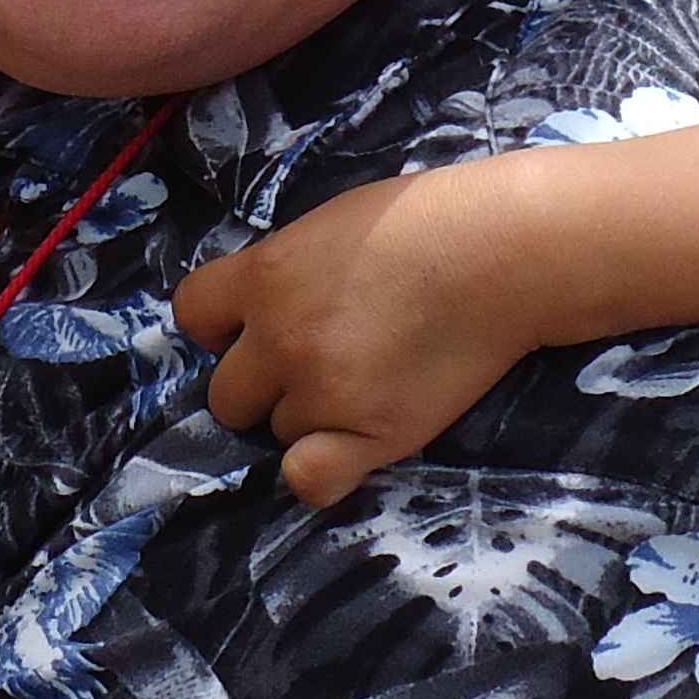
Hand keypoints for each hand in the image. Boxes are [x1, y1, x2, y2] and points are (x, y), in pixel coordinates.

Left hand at [174, 164, 555, 509]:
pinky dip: (322, 470)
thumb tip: (257, 306)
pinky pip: (310, 480)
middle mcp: (281, 339)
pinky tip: (353, 443)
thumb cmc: (426, 219)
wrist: (505, 250)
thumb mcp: (329, 223)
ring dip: (308, 418)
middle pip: (228, 394)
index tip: (252, 328)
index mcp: (265, 275)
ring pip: (278, 433)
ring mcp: (324, 391)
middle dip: (264, 385)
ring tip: (365, 383)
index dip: (221, 328)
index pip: (193, 316)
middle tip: (320, 363)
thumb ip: (282, 269)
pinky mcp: (373, 433)